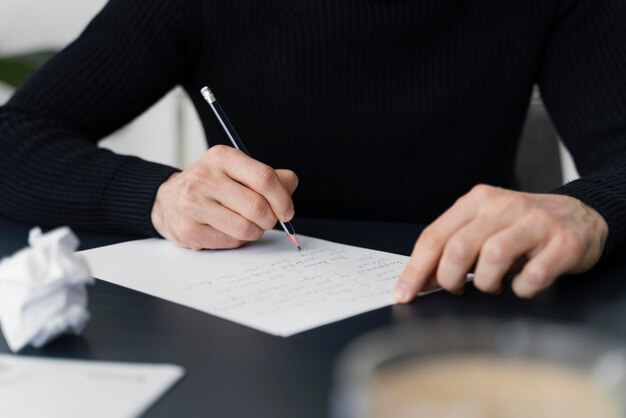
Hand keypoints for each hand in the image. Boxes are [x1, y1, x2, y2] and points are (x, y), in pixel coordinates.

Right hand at [151, 145, 297, 249]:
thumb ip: (269, 177)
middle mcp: (205, 177)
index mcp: (222, 157)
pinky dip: (237, 240)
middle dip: (270, 219)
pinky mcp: (188, 229)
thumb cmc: (211, 185)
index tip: (287, 211)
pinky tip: (226, 229)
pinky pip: (230, 242)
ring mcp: (193, 204)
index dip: (282, 199)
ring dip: (255, 231)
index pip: (264, 178)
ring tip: (246, 224)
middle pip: (257, 207)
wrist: (167, 200)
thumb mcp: (237, 171)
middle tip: (267, 220)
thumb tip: (290, 184)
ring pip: (246, 228)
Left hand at [394, 184, 607, 299]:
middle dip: (448, 278)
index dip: (415, 269)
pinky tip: (521, 286)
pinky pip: (533, 275)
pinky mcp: (563, 242)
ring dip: (485, 283)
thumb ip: (452, 247)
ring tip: (492, 285)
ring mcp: (536, 221)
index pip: (434, 236)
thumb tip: (419, 281)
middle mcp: (504, 206)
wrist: (581, 216)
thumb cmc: (522, 228)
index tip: (403, 294)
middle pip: (458, 247)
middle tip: (455, 290)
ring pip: (492, 258)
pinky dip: (521, 289)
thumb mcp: (484, 227)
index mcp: (477, 201)